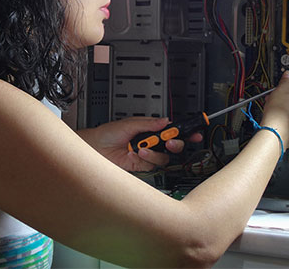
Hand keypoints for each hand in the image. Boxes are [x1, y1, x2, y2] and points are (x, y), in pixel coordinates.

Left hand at [77, 117, 202, 172]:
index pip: (171, 130)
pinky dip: (148, 159)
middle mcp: (151, 143)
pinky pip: (152, 165)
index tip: (195, 131)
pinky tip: (139, 154)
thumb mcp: (129, 124)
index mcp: (150, 129)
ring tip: (144, 147)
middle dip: (176, 143)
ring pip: (164, 156)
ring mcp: (147, 155)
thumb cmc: (107, 134)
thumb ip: (149, 123)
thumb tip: (165, 121)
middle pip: (172, 145)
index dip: (184, 131)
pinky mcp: (141, 166)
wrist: (93, 149)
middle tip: (171, 141)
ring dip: (156, 152)